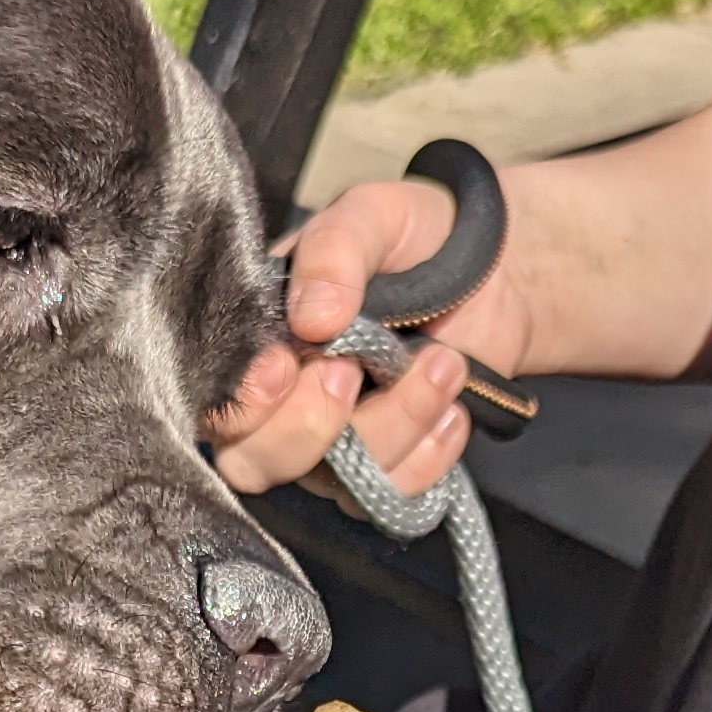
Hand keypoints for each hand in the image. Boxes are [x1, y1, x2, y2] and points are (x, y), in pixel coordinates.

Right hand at [207, 172, 537, 505]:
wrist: (496, 269)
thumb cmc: (413, 238)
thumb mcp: (371, 216)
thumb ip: (334, 251)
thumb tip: (312, 317)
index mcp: (255, 342)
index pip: (215, 402)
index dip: (244, 402)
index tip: (288, 363)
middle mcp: (282, 404)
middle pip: (255, 463)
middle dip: (310, 424)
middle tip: (356, 366)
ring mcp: (333, 445)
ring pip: (335, 481)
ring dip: (394, 425)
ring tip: (443, 364)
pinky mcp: (387, 468)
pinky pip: (394, 494)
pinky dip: (429, 454)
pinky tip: (452, 408)